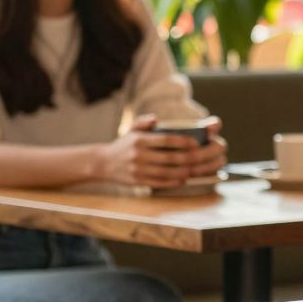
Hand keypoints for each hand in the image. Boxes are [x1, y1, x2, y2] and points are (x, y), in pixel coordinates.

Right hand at [97, 115, 227, 187]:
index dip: (183, 142)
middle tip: (200, 158)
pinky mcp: (136, 181)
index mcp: (140, 140)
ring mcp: (137, 169)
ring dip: (182, 172)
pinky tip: (181, 180)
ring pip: (165, 172)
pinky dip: (171, 182)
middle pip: (169, 158)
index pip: (166, 140)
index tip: (195, 143)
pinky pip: (157, 183)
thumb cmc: (124, 145)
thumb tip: (154, 118)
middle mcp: (139, 154)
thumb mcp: (131, 130)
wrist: (102, 163)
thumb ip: (144, 122)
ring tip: (193, 170)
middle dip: (187, 159)